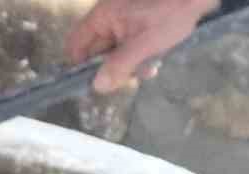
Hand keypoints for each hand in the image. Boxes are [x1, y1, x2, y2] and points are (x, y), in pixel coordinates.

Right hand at [67, 0, 218, 93]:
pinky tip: (156, 57)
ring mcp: (124, 18)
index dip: (80, 65)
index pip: (76, 44)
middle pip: (97, 50)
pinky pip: (129, 43)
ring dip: (130, 63)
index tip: (94, 82)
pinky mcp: (138, 21)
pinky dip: (139, 53)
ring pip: (116, 50)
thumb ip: (119, 66)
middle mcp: (108, 16)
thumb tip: (97, 87)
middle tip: (133, 75)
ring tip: (151, 66)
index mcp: (102, 16)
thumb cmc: (171, 12)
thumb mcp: (144, 44)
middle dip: (113, 67)